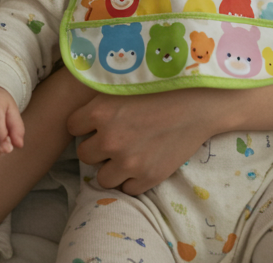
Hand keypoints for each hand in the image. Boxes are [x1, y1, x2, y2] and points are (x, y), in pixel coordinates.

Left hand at [67, 88, 218, 195]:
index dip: (84, 124)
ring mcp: (129, 161)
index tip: (97, 122)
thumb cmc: (164, 87)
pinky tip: (142, 164)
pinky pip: (127, 189)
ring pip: (102, 178)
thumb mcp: (125, 83)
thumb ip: (100, 98)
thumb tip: (80, 105)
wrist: (201, 103)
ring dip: (111, 168)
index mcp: (100, 111)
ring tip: (127, 155)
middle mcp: (110, 139)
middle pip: (84, 154)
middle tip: (114, 138)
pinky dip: (132, 180)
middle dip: (97, 147)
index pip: (72, 127)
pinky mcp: (148, 177)